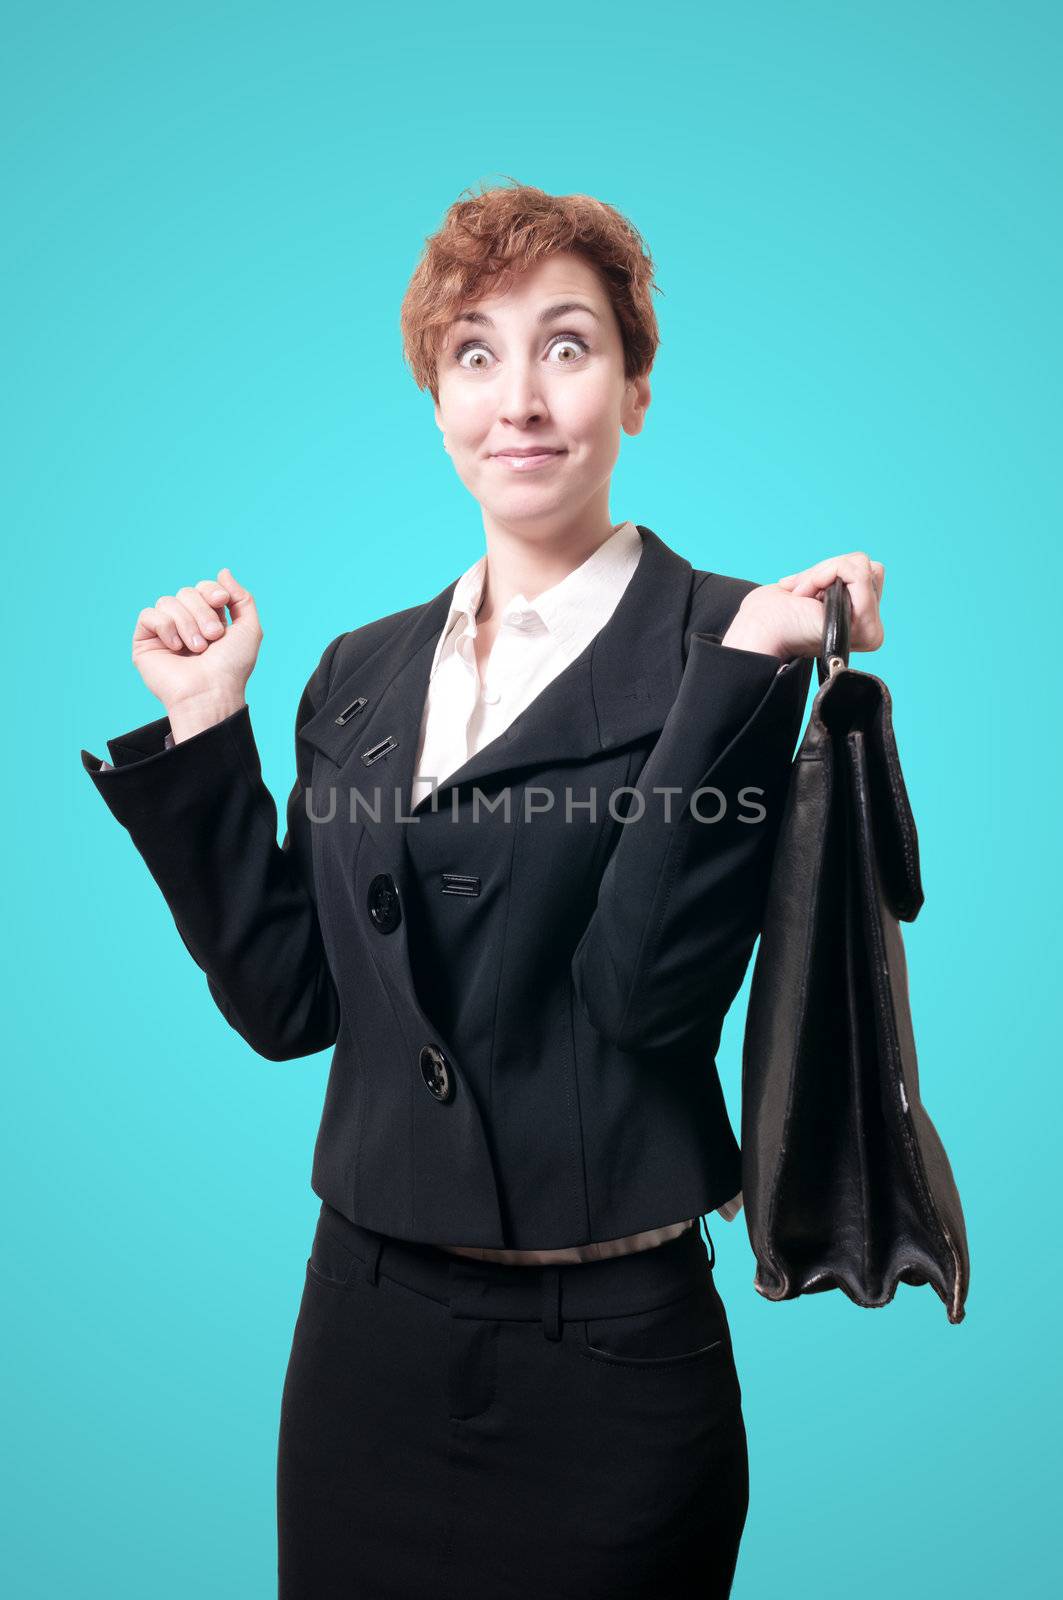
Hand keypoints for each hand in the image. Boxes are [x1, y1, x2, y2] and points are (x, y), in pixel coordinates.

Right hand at [130, 568, 262, 737]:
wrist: (211, 692)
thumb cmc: (231, 668)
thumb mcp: (249, 629)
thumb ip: (242, 598)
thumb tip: (223, 571)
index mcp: (208, 619)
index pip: (203, 587)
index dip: (212, 590)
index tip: (222, 602)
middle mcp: (185, 624)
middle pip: (186, 592)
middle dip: (202, 612)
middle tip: (213, 638)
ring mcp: (165, 632)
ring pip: (168, 601)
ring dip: (187, 623)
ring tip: (197, 649)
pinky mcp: (145, 641)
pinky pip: (149, 615)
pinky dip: (166, 627)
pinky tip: (175, 648)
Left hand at [721, 551, 885, 660]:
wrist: (759, 631)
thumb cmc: (775, 613)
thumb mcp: (816, 584)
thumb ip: (843, 576)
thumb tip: (858, 563)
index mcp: (860, 622)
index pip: (869, 573)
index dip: (832, 572)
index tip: (805, 592)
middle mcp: (870, 629)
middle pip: (870, 568)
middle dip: (829, 570)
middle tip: (802, 593)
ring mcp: (868, 629)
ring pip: (864, 567)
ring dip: (824, 573)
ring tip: (805, 596)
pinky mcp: (861, 625)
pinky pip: (858, 573)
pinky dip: (827, 573)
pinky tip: (808, 595)